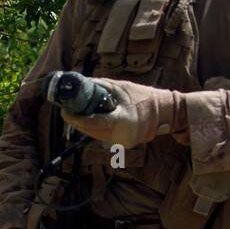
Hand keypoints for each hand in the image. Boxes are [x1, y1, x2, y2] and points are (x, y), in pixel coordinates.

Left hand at [62, 79, 185, 147]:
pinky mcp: (123, 144)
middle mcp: (122, 135)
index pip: (94, 122)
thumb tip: (81, 84)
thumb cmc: (143, 97)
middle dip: (76, 122)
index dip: (77, 119)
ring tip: (74, 115)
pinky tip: (89, 121)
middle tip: (66, 111)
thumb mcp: (121, 87)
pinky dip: (94, 129)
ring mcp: (123, 142)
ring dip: (83, 126)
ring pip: (95, 136)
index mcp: (122, 120)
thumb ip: (101, 86)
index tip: (65, 112)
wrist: (164, 111)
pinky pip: (103, 137)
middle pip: (91, 131)